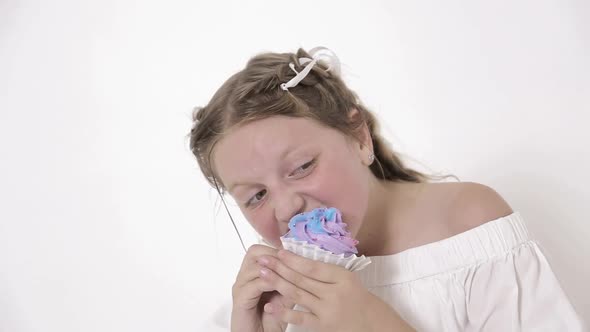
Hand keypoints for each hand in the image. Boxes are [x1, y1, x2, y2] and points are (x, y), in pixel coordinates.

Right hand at [231, 245, 295, 331]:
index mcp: (253, 273)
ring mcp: (240, 287)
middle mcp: (244, 277)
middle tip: (288, 262)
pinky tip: (279, 285)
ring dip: (274, 268)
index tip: (295, 255)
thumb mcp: (285, 295)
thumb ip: (291, 280)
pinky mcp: (240, 299)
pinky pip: (254, 285)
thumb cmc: (271, 318)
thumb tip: (304, 266)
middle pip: (254, 252)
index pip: (262, 250)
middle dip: (274, 255)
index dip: (278, 250)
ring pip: (255, 266)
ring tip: (288, 273)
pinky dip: (268, 282)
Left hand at [256, 249, 413, 331]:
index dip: (294, 259)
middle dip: (279, 268)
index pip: (313, 267)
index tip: (278, 251)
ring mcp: (327, 310)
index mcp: (342, 277)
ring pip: (298, 295)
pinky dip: (283, 312)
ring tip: (263, 274)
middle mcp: (334, 293)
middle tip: (263, 260)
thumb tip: (297, 255)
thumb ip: (325, 268)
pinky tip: (269, 305)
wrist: (371, 321)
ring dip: (278, 284)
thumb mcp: (346, 277)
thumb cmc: (356, 295)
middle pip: (301, 279)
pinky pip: (299, 318)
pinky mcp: (322, 325)